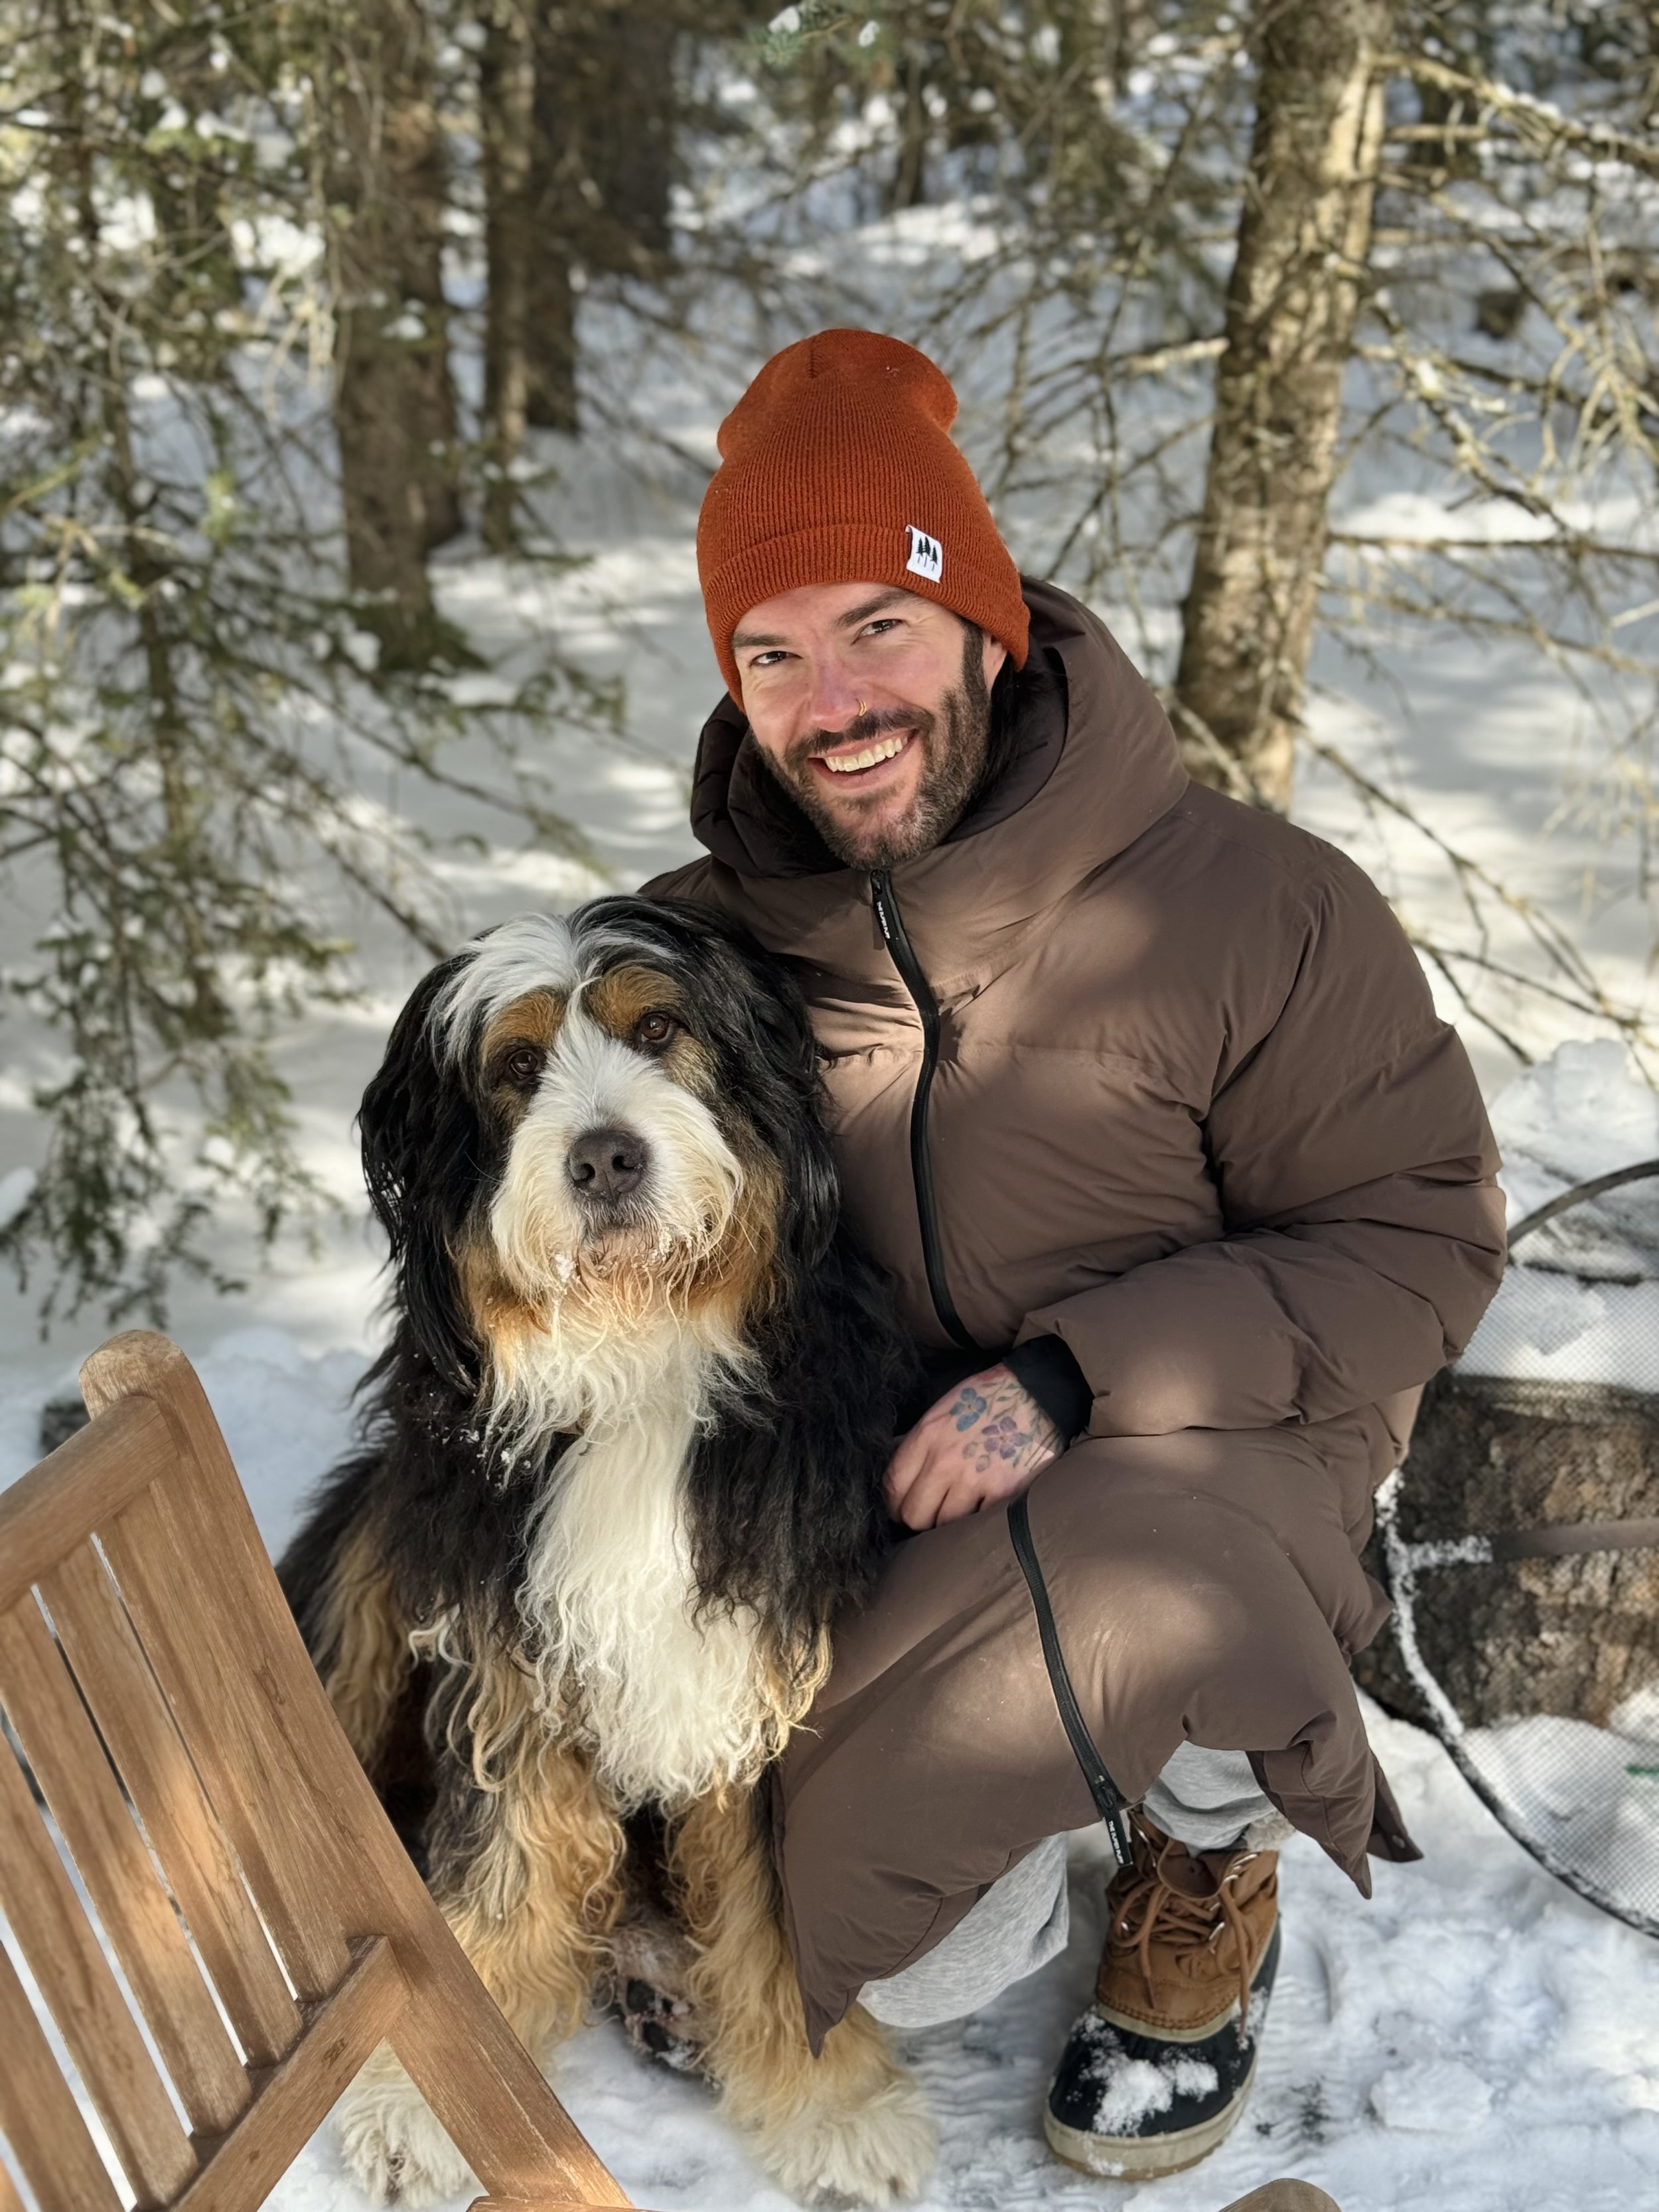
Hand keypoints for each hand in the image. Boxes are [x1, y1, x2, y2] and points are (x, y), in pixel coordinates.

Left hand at [884, 1362, 1064, 1531]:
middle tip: (927, 1518)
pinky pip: (977, 1524)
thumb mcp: (944, 1409)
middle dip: (917, 1521)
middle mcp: (945, 1461)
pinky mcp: (1003, 1493)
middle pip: (914, 1515)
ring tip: (956, 1514)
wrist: (1039, 1393)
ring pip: (943, 1526)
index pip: (893, 1484)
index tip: (898, 1510)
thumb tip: (904, 1472)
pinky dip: (977, 1523)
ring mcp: (974, 1479)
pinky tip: (980, 1511)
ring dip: (947, 1524)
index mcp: (927, 1436)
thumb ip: (921, 1442)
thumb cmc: (989, 1399)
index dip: (891, 1505)